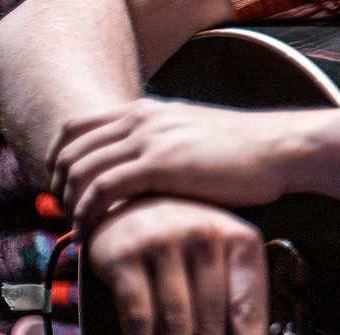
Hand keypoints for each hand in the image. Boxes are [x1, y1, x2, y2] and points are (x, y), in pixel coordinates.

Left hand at [50, 98, 304, 229]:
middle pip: (70, 148)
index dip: (58, 158)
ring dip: (69, 202)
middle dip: (57, 183)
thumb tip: (144, 166)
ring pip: (80, 169)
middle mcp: (143, 118)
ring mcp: (150, 139)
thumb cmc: (248, 150)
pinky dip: (88, 212)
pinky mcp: (160, 164)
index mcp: (149, 109)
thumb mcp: (195, 133)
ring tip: (79, 224)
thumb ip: (164, 141)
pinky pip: (102, 189)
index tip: (64, 187)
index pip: (77, 126)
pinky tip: (93, 230)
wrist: (282, 147)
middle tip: (66, 212)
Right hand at [85, 196, 265, 334]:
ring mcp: (163, 242)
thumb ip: (239, 291)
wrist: (134, 201)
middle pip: (212, 317)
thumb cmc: (187, 237)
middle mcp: (204, 235)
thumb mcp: (223, 252)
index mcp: (239, 237)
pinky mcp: (125, 256)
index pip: (248, 303)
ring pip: (176, 319)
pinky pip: (138, 314)